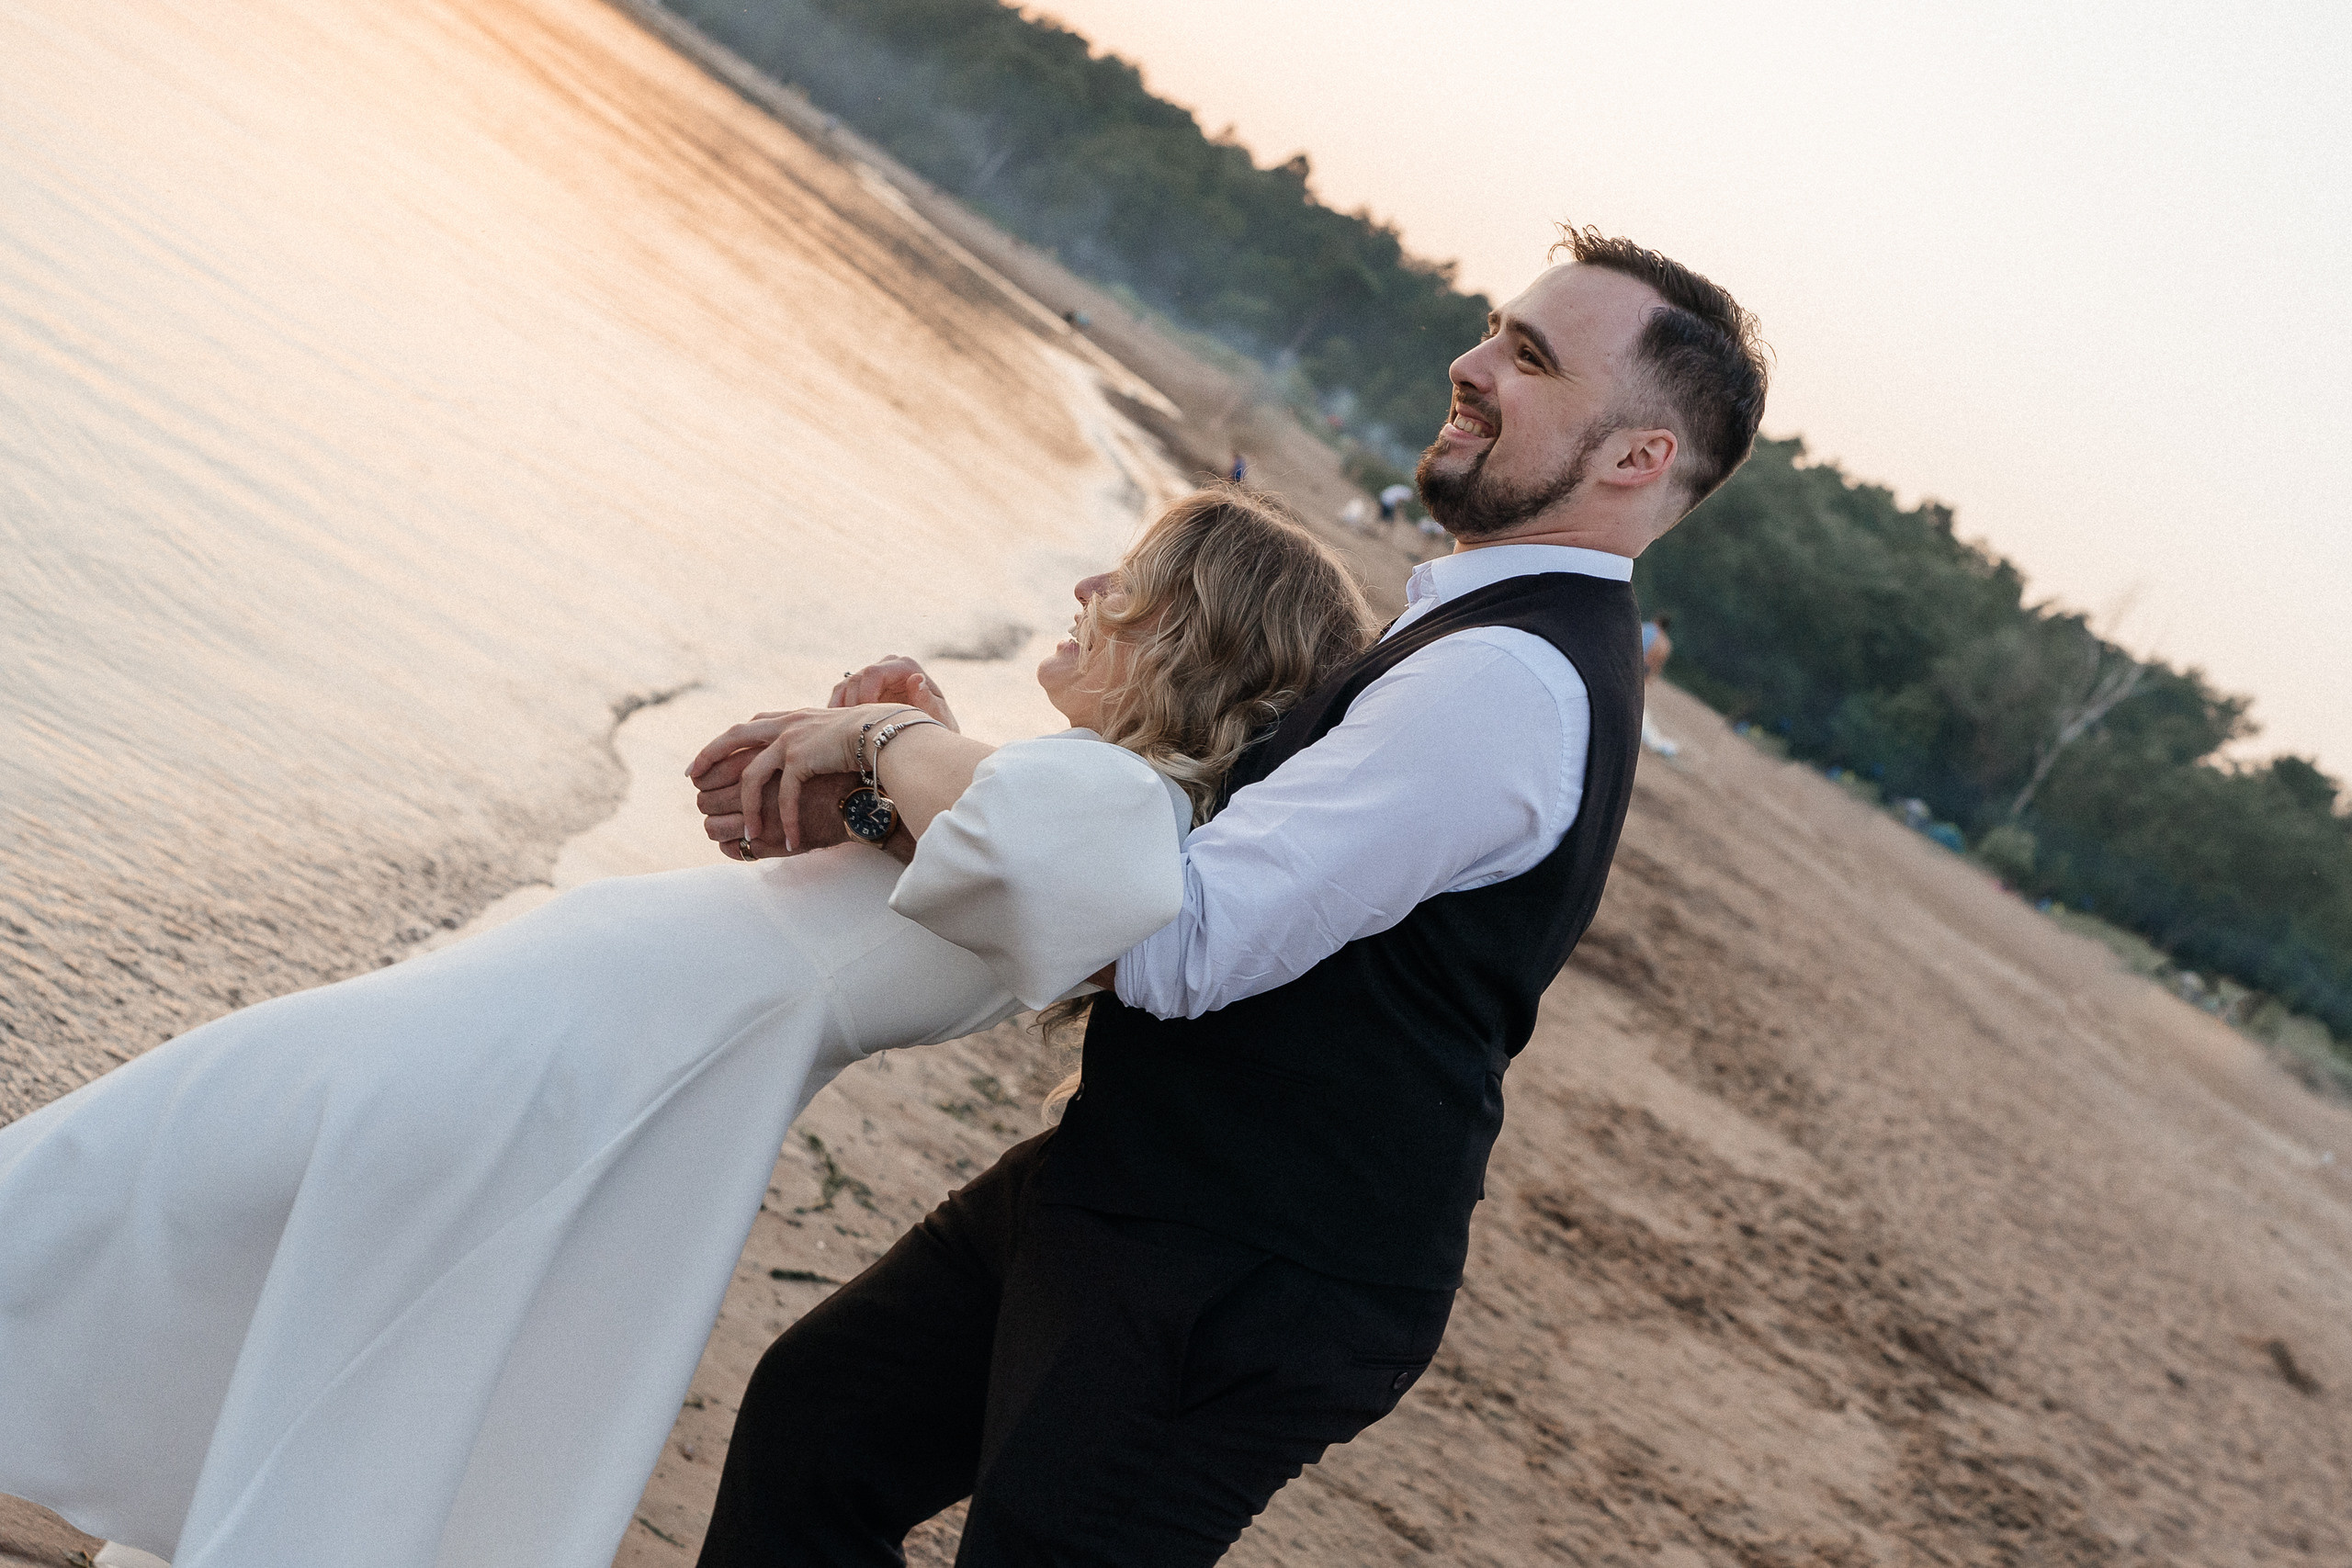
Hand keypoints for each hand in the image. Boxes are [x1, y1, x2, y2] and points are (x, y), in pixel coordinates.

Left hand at [688, 704, 908, 852]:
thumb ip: (816, 741)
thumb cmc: (872, 738)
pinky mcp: (802, 757)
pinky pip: (784, 796)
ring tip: (747, 832)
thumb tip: (811, 754)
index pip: (747, 728)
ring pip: (752, 777)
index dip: (722, 744)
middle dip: (709, 758)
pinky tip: (787, 840)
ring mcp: (792, 739)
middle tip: (693, 781)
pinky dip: (784, 820)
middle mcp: (786, 724)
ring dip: (748, 808)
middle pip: (732, 738)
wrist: (889, 734)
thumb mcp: (836, 734)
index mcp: (792, 718)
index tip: (705, 760)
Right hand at [831, 656, 957, 731]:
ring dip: (845, 711)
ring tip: (853, 735)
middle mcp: (888, 666)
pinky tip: (841, 731)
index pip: (874, 672)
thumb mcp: (936, 719)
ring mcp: (874, 675)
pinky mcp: (862, 688)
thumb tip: (916, 678)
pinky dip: (837, 711)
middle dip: (855, 706)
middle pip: (857, 678)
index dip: (865, 696)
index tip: (868, 723)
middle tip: (859, 731)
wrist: (928, 739)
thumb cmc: (934, 728)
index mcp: (906, 667)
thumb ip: (927, 700)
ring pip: (846, 686)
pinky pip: (840, 694)